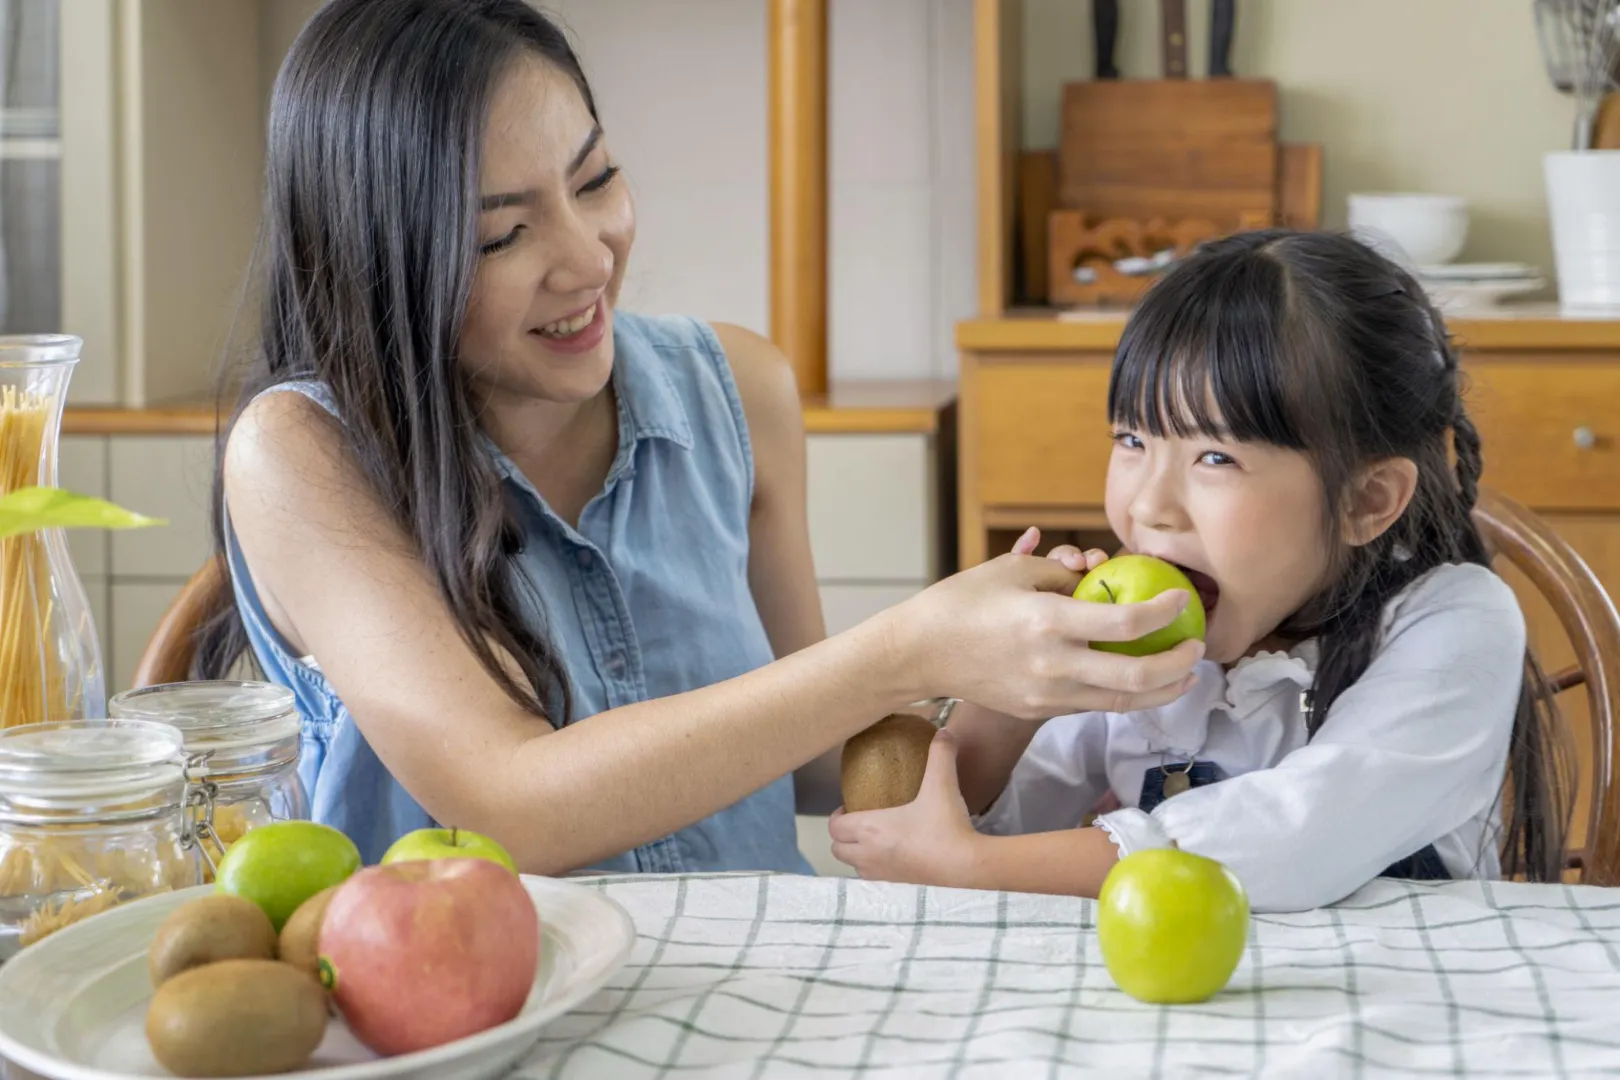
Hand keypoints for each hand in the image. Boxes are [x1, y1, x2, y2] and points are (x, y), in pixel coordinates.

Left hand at [829, 730, 980, 885]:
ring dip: (858, 854)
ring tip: (877, 839)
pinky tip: (898, 855)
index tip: (851, 806)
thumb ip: (940, 754)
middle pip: (838, 850)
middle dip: (844, 837)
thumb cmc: (947, 827)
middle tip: (862, 822)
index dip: (837, 816)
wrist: (967, 867)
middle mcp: (869, 855)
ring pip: (855, 866)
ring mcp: (883, 875)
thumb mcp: (942, 784)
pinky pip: (875, 879)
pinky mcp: (899, 888)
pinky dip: (877, 868)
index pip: (834, 826)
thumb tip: (944, 731)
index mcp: (869, 829)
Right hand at [886, 528, 1202, 718]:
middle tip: (1197, 648)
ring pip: (1121, 702)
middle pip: (1135, 676)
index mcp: (1046, 620)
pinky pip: (1094, 704)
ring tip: (1185, 676)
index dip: (1162, 612)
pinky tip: (1140, 683)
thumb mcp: (1012, 571)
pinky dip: (1124, 695)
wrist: (920, 653)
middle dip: (1177, 665)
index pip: (1124, 623)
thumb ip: (1062, 573)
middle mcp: (1052, 663)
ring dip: (1161, 690)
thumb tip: (1100, 572)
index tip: (1180, 599)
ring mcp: (1046, 693)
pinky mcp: (1039, 710)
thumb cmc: (963, 602)